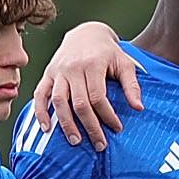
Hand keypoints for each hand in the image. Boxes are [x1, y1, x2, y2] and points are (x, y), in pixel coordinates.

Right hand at [34, 21, 139, 148]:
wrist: (86, 33)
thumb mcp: (124, 63)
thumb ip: (132, 85)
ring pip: (58, 101)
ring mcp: (58, 71)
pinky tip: (46, 128)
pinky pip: (40, 94)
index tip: (116, 128)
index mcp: (93, 64)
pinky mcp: (48, 74)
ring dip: (66, 123)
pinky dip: (40, 112)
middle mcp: (73, 67)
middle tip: (99, 145)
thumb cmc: (107, 52)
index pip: (98, 97)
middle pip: (79, 103)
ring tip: (75, 141)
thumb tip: (139, 108)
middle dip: (90, 126)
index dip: (107, 116)